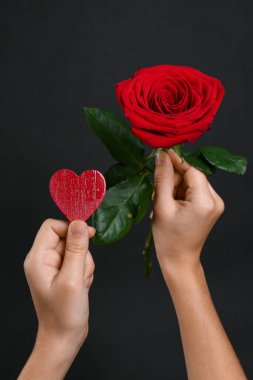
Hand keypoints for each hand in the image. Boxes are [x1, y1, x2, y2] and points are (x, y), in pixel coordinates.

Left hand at [24, 219, 94, 348]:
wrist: (64, 337)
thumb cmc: (63, 314)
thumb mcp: (72, 279)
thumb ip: (76, 249)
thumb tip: (79, 223)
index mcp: (38, 258)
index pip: (52, 226)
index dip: (70, 227)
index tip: (88, 235)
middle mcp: (43, 259)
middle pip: (67, 237)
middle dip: (81, 252)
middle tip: (80, 272)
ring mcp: (54, 266)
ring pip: (77, 249)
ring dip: (85, 264)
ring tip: (81, 283)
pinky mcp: (64, 272)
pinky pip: (80, 260)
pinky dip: (85, 271)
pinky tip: (81, 286)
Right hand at [152, 149, 224, 274]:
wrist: (179, 260)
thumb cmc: (169, 238)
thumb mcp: (161, 206)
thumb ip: (163, 178)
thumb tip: (162, 155)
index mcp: (205, 202)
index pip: (192, 171)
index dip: (176, 162)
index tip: (161, 152)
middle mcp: (215, 201)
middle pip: (192, 176)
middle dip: (173, 180)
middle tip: (157, 191)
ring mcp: (214, 204)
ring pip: (191, 183)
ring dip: (174, 188)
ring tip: (162, 203)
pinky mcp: (210, 207)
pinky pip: (193, 191)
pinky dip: (180, 194)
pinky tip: (169, 204)